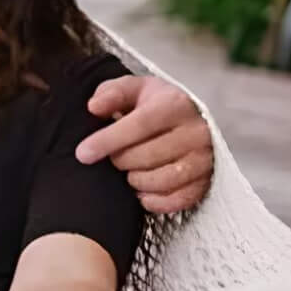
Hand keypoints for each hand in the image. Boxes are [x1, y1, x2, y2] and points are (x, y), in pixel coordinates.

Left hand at [76, 75, 214, 215]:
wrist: (195, 119)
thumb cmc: (157, 105)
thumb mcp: (135, 89)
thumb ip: (111, 93)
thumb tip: (94, 107)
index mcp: (175, 105)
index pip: (138, 126)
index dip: (107, 141)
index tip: (83, 153)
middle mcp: (195, 133)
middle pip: (145, 157)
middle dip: (120, 160)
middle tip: (115, 156)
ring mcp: (204, 160)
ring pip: (160, 181)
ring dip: (135, 180)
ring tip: (130, 170)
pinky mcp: (207, 182)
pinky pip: (176, 201)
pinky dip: (154, 200)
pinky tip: (144, 189)